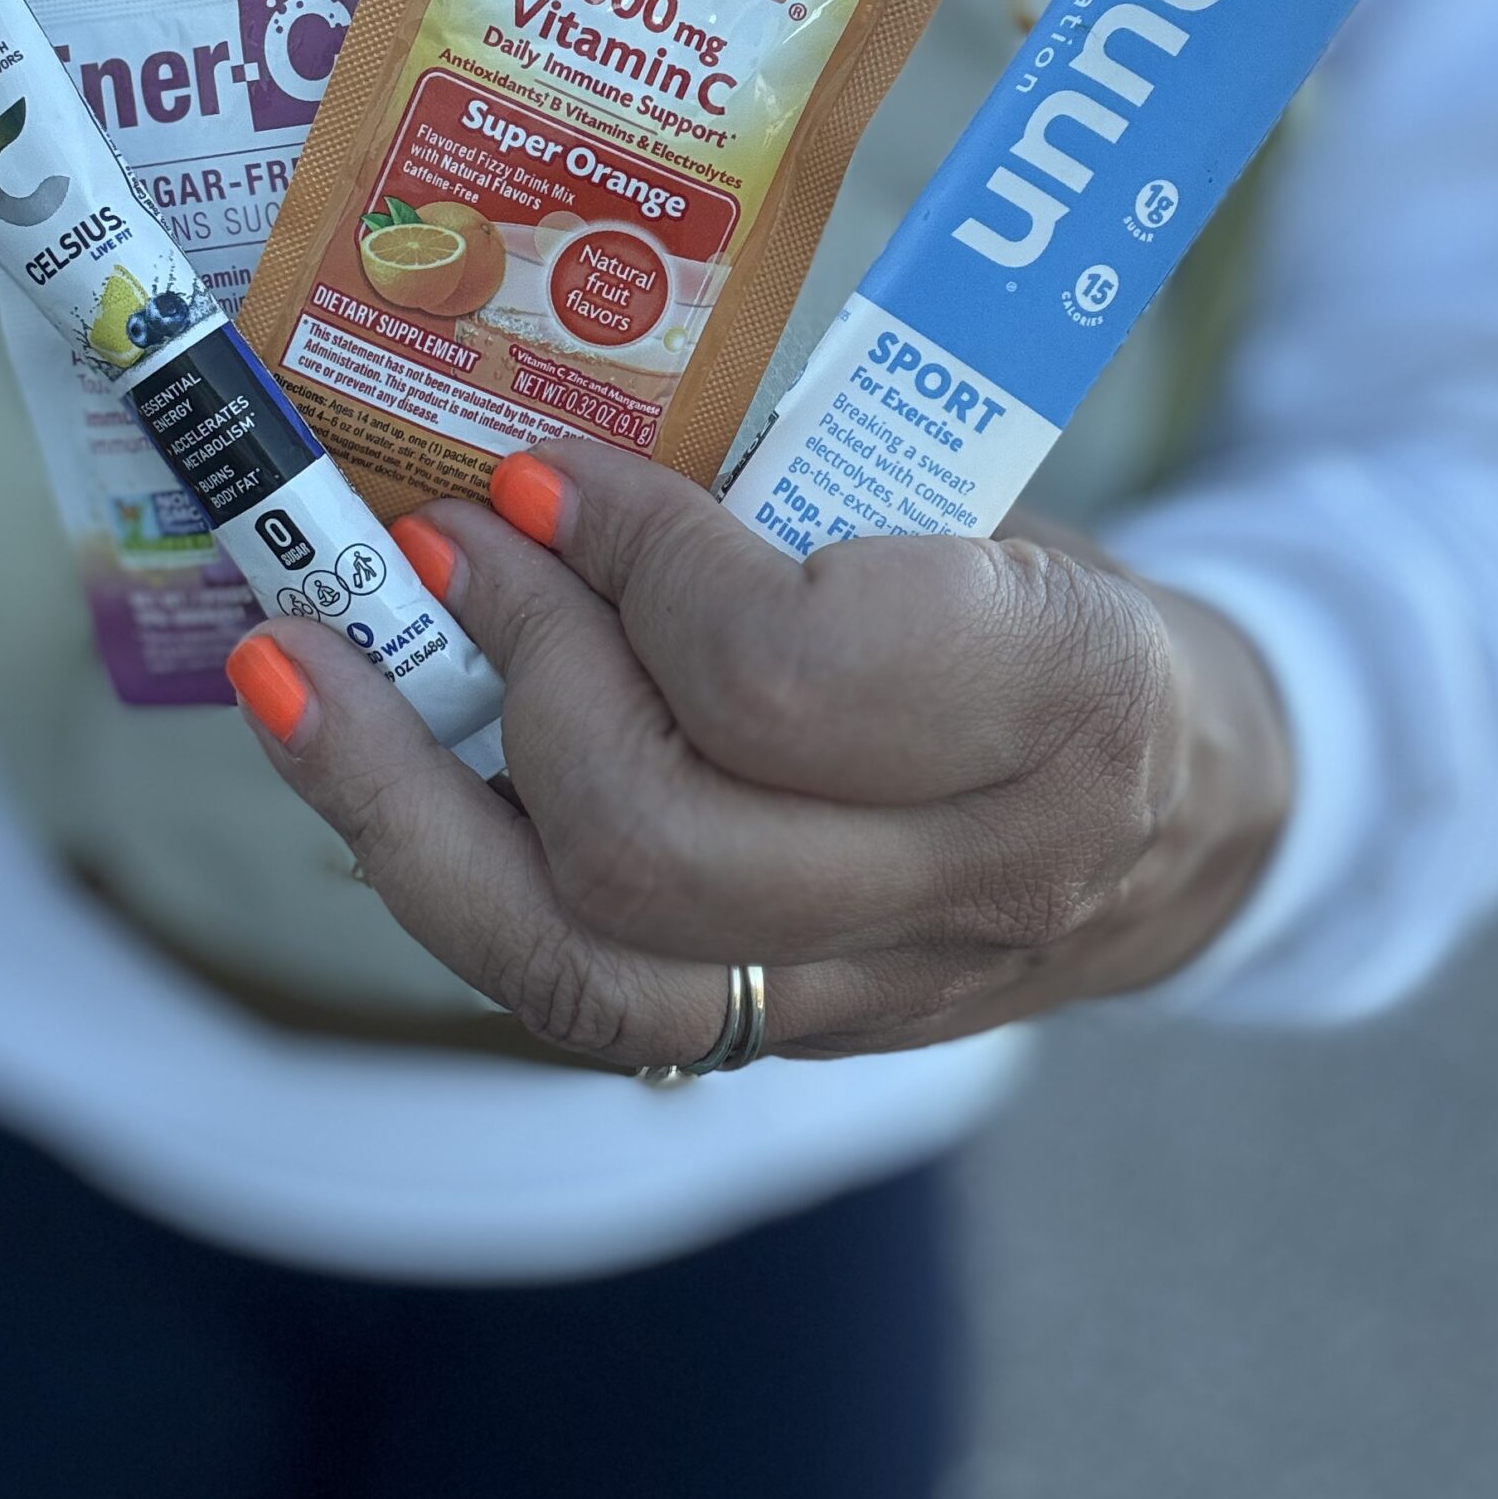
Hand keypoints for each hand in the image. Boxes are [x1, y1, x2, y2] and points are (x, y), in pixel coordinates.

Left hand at [226, 442, 1291, 1068]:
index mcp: (1064, 700)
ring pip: (586, 963)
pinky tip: (365, 775)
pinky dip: (445, 876)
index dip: (633, 559)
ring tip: (296, 675)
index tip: (545, 473)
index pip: (788, 670)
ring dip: (403, 807)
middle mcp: (971, 880)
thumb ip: (799, 504)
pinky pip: (580, 989)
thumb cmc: (1073, 617)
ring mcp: (871, 990)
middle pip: (658, 838)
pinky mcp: (789, 1036)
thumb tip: (543, 461)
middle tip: (429, 541)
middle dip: (506, 670)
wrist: (1202, 811)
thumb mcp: (988, 514)